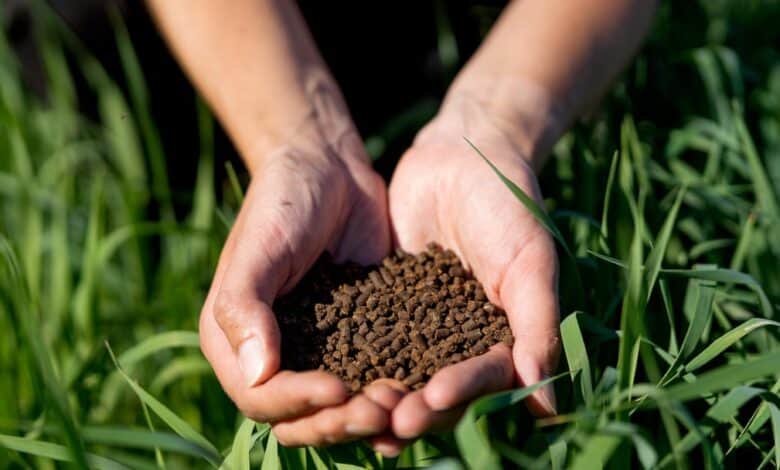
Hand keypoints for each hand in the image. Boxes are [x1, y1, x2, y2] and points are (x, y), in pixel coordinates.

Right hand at [199, 117, 402, 445]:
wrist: (329, 169)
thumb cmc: (283, 201)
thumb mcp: (261, 248)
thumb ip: (244, 307)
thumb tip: (256, 374)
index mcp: (235, 341)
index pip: (260, 397)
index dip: (297, 402)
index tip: (338, 388)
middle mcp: (273, 355)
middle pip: (301, 417)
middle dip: (338, 420)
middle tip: (381, 406)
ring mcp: (316, 351)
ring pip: (338, 409)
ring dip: (368, 415)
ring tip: (403, 402)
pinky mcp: (357, 338)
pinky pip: (370, 378)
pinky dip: (390, 393)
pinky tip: (419, 392)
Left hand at [384, 96, 560, 451]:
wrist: (462, 154)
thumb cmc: (508, 207)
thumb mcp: (529, 263)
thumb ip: (539, 328)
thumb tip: (548, 407)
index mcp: (500, 340)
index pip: (483, 381)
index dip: (461, 393)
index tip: (434, 399)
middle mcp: (458, 342)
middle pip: (436, 389)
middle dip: (415, 406)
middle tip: (390, 420)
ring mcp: (418, 324)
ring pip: (398, 370)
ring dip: (380, 394)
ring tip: (355, 406)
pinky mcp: (382, 303)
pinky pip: (365, 336)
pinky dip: (351, 357)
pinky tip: (329, 374)